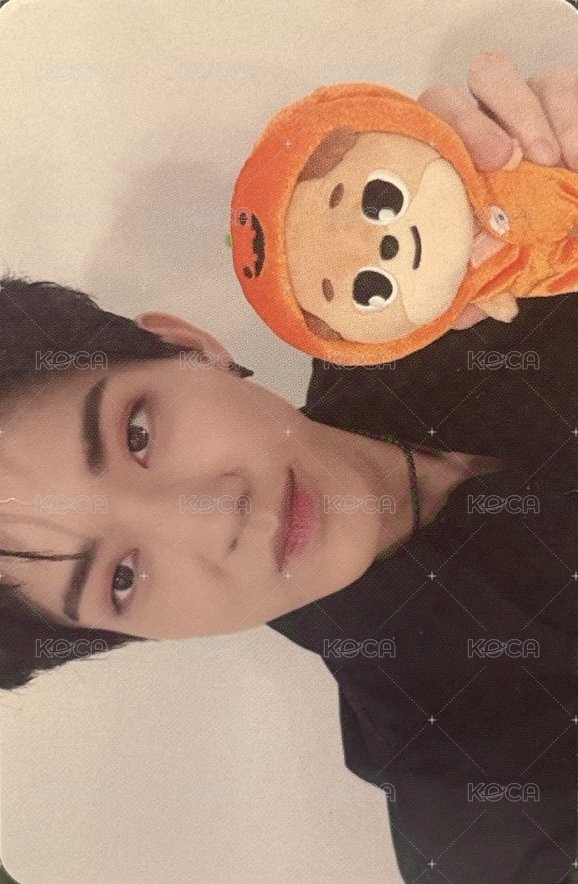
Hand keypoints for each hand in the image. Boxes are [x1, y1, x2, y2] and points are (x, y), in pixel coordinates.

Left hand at [417, 51, 577, 328]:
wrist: (560, 232)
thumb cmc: (514, 247)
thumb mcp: (491, 269)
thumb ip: (472, 286)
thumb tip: (465, 312)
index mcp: (451, 152)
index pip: (437, 115)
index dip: (459, 130)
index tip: (491, 163)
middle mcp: (486, 118)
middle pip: (482, 80)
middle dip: (501, 114)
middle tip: (526, 159)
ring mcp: (530, 102)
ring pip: (531, 80)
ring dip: (547, 117)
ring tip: (564, 164)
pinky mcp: (567, 100)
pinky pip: (569, 86)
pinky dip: (576, 118)